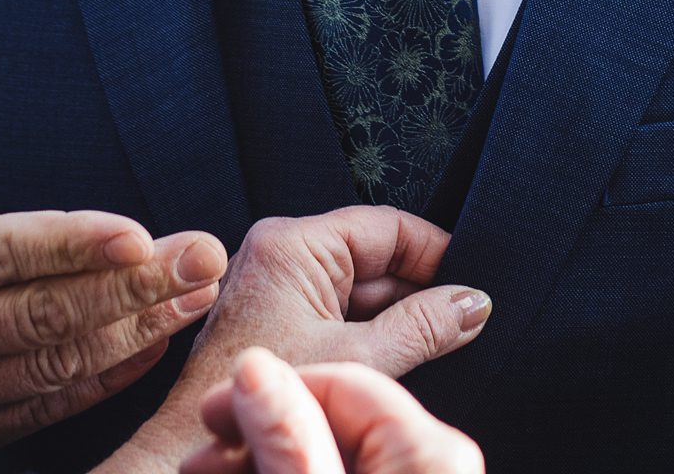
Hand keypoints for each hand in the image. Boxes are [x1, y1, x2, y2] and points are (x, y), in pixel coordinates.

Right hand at [0, 90, 227, 460]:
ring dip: (133, 331)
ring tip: (197, 293)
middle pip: (37, 316)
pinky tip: (151, 342)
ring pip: (48, 367)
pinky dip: (99, 380)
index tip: (140, 229)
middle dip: (132, 285)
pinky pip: (35, 409)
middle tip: (204, 254)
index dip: (69, 245)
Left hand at [118, 208, 490, 466]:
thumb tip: (474, 303)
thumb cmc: (263, 403)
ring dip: (398, 318)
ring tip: (434, 344)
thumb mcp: (360, 359)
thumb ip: (424, 326)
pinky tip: (397, 359)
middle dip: (420, 292)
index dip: (438, 253)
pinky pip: (342, 311)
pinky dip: (372, 333)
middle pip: (378, 258)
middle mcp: (284, 254)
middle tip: (463, 321)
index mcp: (295, 245)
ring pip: (363, 289)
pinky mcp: (281, 316)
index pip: (389, 226)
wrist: (198, 446)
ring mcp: (281, 285)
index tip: (475, 282)